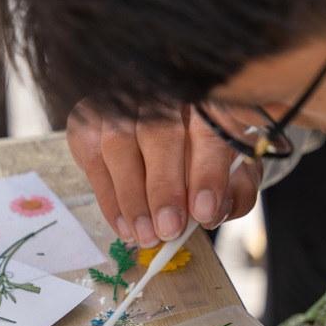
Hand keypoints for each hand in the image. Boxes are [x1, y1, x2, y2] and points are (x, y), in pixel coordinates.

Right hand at [67, 101, 261, 247]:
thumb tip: (214, 213)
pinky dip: (109, 198)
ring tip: (146, 235)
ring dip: (132, 197)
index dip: (206, 172)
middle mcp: (159, 90)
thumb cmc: (206, 148)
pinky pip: (93, 158)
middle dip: (164, 187)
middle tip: (169, 230)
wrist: (171, 125)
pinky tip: (125, 226)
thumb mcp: (235, 165)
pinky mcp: (89, 119)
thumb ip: (236, 189)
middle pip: (158, 132)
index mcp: (205, 96)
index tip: (205, 212)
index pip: (207, 129)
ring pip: (118, 144)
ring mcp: (119, 101)